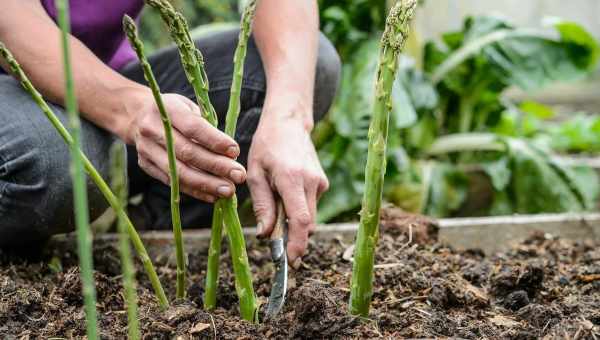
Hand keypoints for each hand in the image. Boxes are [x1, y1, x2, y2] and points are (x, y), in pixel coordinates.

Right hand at [123, 89, 245, 201]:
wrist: (137, 116)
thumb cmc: (174, 111)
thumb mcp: (190, 107)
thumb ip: (207, 127)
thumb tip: (231, 154)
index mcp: (167, 109)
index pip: (193, 127)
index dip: (215, 141)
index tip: (235, 151)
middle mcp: (152, 129)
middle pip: (187, 153)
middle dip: (216, 166)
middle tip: (238, 175)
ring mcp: (146, 149)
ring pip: (179, 172)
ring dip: (207, 184)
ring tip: (228, 190)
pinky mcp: (146, 165)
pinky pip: (173, 183)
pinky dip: (195, 191)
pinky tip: (213, 196)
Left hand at [248, 100, 328, 265]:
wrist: (289, 123)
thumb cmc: (267, 146)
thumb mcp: (255, 174)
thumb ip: (262, 206)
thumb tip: (265, 235)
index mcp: (292, 178)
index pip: (300, 220)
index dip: (297, 244)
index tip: (290, 261)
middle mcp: (311, 182)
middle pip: (307, 224)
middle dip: (293, 239)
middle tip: (276, 246)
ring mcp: (320, 182)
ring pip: (309, 216)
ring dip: (293, 223)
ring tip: (275, 208)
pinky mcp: (322, 183)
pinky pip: (310, 206)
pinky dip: (298, 210)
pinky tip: (285, 195)